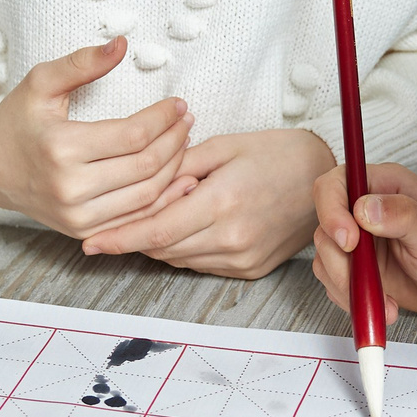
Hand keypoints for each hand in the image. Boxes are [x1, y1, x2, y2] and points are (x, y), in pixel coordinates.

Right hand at [0, 38, 195, 235]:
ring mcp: (77, 216)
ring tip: (183, 142)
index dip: (163, 118)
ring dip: (175, 169)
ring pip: (147, 196)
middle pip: (146, 166)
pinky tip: (177, 177)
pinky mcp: (83, 231)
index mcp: (61, 148)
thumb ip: (82, 63)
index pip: (133, 135)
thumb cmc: (17, 120)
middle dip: (175, 141)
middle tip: (187, 121)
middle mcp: (70, 188)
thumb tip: (122, 44)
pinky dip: (162, 199)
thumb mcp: (41, 83)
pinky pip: (135, 219)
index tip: (178, 103)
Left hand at [80, 130, 334, 276]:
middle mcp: (231, 238)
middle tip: (117, 219)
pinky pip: (200, 264)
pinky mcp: (249, 270)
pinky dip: (185, 248)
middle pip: (162, 248)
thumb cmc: (277, 155)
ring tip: (161, 213)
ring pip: (178, 259)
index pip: (155, 230)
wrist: (325, 182)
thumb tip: (142, 186)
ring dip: (160, 242)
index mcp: (222, 202)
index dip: (118, 238)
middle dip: (135, 235)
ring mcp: (241, 259)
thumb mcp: (224, 147)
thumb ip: (178, 167)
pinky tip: (189, 225)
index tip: (91, 243)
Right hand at [309, 162, 416, 318]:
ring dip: (346, 288)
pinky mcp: (360, 271)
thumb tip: (363, 209)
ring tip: (384, 303)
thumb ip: (402, 216)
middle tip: (366, 284)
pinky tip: (387, 308)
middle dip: (339, 263)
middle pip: (324, 228)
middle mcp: (364, 211)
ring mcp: (360, 243)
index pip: (334, 186)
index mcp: (382, 186)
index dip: (331, 211)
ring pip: (326, 260)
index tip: (349, 242)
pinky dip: (354, 302)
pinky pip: (337, 285)